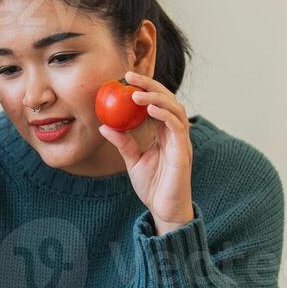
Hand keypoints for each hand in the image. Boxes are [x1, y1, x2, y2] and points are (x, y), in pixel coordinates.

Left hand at [99, 72, 193, 233]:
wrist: (164, 210)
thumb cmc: (152, 186)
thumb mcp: (133, 161)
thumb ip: (123, 143)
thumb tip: (104, 127)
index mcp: (165, 134)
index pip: (158, 104)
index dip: (145, 88)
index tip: (126, 79)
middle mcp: (176, 134)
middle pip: (168, 100)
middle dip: (151, 85)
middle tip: (130, 77)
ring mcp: (181, 142)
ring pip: (175, 109)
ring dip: (156, 97)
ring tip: (136, 94)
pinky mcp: (182, 152)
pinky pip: (177, 127)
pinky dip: (165, 114)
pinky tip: (150, 108)